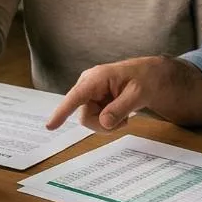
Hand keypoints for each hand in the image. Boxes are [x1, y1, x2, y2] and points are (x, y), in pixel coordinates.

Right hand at [45, 57, 176, 131]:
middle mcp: (87, 85)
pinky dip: (109, 122)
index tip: (50, 126)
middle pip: (85, 117)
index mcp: (96, 78)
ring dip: (108, 124)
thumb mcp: (138, 94)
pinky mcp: (93, 101)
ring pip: (89, 121)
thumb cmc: (145, 79)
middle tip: (125, 121)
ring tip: (124, 114)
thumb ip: (120, 108)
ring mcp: (89, 94)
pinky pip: (95, 119)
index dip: (62, 112)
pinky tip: (119, 114)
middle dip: (104, 125)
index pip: (76, 97)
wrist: (150, 76)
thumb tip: (104, 123)